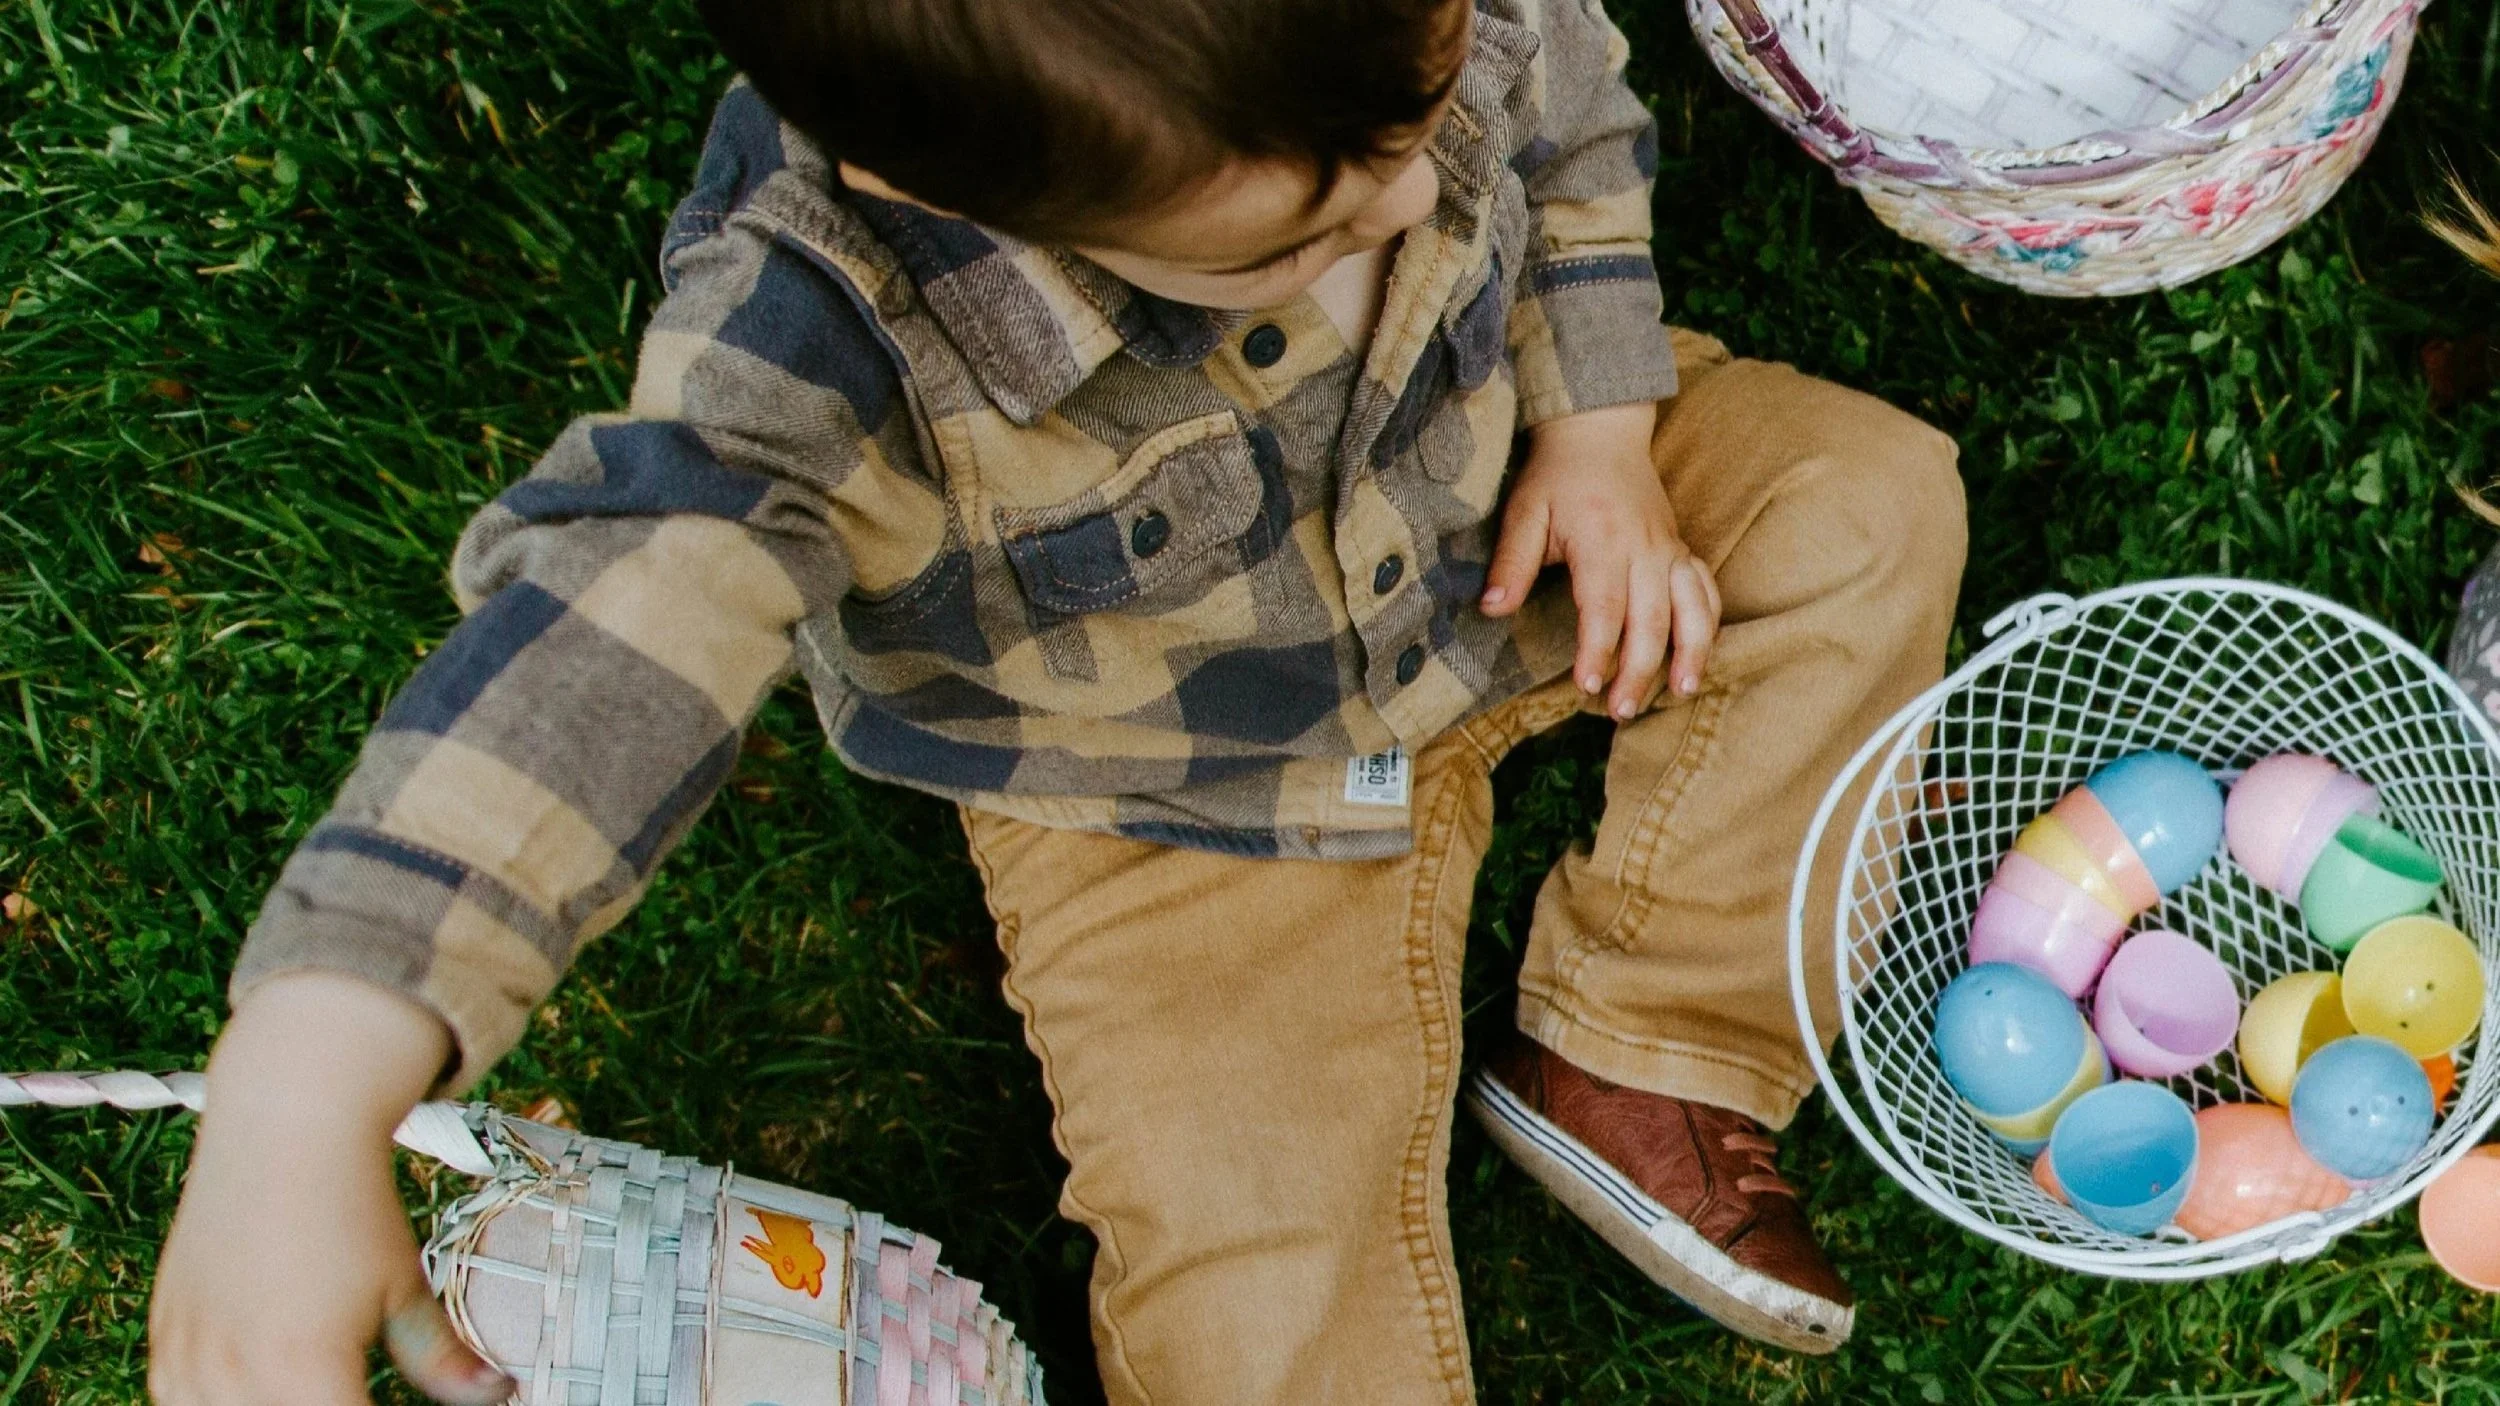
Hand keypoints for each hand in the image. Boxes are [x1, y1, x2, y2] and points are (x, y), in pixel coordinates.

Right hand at [150, 973, 510, 1405]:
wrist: (285, 1126)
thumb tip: (494, 1394)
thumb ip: (442, 1361)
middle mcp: (232, 1376)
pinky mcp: (164, 1338)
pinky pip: (175, 1400)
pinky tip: (256, 1388)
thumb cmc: (351, 1205)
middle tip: (355, 1389)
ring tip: (309, 1386)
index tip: (386, 1405)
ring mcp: (187, 1359)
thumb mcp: (405, 1288)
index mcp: (302, 1375)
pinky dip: (213, 1404)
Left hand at [1481, 402, 1720, 717]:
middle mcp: (1644, 548)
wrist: (1600, 431)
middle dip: (1640, 669)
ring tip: (1681, 692)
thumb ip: (1511, 562)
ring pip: (1692, 607)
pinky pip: (1706, 590)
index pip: (1604, 606)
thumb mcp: (1524, 511)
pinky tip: (1700, 658)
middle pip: (1652, 618)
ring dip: (1691, 652)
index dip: (1598, 650)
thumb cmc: (1558, 476)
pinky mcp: (1681, 549)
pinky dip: (1708, 625)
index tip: (1587, 685)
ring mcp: (1669, 549)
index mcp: (1602, 540)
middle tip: (1621, 711)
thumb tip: (1491, 608)